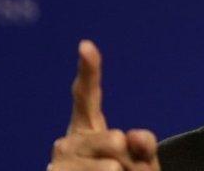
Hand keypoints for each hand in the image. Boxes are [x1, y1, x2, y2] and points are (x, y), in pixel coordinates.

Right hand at [48, 40, 160, 170]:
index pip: (88, 95)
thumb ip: (143, 144)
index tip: (86, 45)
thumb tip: (132, 136)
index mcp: (88, 127)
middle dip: (130, 160)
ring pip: (112, 167)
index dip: (89, 69)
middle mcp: (69, 139)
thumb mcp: (142, 160)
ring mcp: (59, 160)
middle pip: (115, 140)